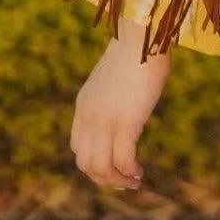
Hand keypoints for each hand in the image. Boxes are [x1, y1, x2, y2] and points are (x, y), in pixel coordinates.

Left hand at [70, 17, 170, 189]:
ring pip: (102, 167)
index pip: (78, 147)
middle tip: (125, 182)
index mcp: (84, 105)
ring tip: (134, 181)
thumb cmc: (136, 50)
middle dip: (105, 178)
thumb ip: (114, 94)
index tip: (114, 167)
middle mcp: (89, 116)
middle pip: (86, 163)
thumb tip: (128, 99)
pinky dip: (129, 172)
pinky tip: (139, 172)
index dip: (94, 163)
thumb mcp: (115, 77)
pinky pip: (123, 160)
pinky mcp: (125, 123)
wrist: (141, 37)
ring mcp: (105, 121)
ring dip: (118, 180)